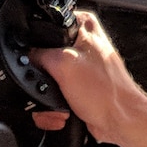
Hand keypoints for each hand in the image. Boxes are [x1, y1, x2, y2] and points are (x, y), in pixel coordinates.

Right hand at [31, 10, 146, 145]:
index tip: (39, 63)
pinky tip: (63, 111)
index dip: (35, 44)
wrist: (120, 121)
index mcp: (83, 26)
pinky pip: (52, 93)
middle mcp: (82, 43)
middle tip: (52, 86)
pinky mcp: (76, 85)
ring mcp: (79, 65)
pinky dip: (52, 106)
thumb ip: (39, 54)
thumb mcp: (63, 64)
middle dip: (41, 79)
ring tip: (60, 102)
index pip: (46, 24)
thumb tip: (25, 56)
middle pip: (41, 55)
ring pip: (44, 78)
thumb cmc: (106, 92)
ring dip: (46, 97)